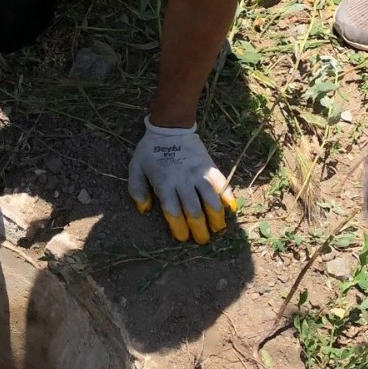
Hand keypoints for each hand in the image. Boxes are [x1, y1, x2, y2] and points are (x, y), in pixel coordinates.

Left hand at [128, 117, 236, 244]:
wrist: (171, 128)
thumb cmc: (150, 150)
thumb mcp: (135, 168)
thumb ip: (136, 189)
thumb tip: (144, 210)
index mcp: (164, 184)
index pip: (173, 212)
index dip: (179, 228)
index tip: (182, 238)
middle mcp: (183, 181)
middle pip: (193, 210)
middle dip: (199, 229)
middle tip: (202, 241)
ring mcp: (198, 174)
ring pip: (211, 200)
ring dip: (216, 217)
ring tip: (219, 230)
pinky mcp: (210, 167)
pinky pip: (222, 184)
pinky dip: (228, 197)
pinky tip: (231, 209)